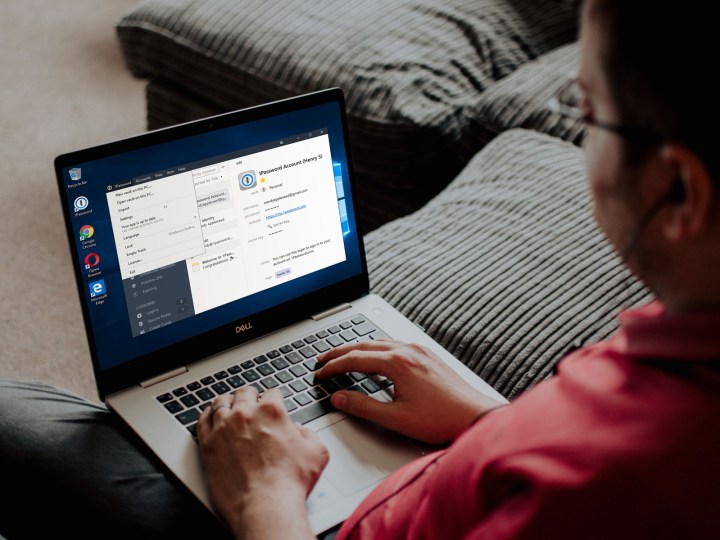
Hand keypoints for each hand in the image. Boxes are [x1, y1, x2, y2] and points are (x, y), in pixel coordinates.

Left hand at [196, 386, 327, 538]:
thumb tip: (299, 430)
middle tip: (250, 400)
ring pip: (221, 403)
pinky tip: (209, 417)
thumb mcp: (317, 452)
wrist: (265, 506)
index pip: (271, 392)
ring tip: (228, 405)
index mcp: (272, 411)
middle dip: (249, 396)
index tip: (272, 402)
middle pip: (244, 393)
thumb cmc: (289, 482)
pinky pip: (202, 421)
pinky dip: (206, 416)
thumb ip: (308, 434)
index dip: (273, 397)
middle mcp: (246, 414)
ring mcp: (224, 428)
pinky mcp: (208, 444)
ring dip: (227, 402)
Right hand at [316, 340, 504, 443]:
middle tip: (323, 360)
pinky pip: (394, 345)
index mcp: (397, 363)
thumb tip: (339, 399)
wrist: (475, 416)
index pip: (354, 359)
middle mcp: (407, 351)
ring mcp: (418, 351)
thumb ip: (363, 407)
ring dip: (358, 349)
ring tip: (343, 358)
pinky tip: (374, 360)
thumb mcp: (395, 418)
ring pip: (379, 342)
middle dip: (340, 352)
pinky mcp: (427, 355)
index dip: (333, 366)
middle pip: (364, 345)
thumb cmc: (440, 419)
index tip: (320, 373)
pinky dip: (376, 350)